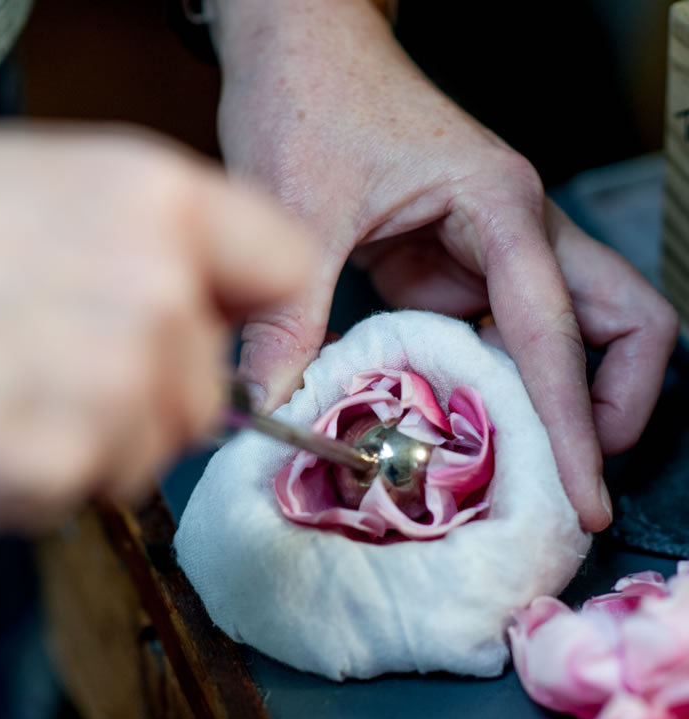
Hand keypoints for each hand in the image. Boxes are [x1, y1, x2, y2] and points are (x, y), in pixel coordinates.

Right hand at [0, 125, 315, 533]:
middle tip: (44, 365)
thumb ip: (141, 253)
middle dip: (143, 398)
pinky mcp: (48, 466)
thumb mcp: (38, 194)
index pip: (284, 268)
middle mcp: (154, 288)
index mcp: (155, 198)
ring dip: (78, 444)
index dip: (249, 312)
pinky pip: (74, 498)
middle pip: (209, 389)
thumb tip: (193, 315)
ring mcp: (108, 384)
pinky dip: (20, 486)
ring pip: (144, 454)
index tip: (220, 334)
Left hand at [210, 0, 678, 531]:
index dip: (578, 426)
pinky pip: (508, 336)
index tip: (586, 496)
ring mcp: (494, 250)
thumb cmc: (309, 102)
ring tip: (521, 469)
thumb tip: (269, 410)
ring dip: (562, 401)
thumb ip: (290, 322)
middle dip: (613, 405)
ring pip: (577, 333)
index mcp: (500, 209)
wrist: (299, 48)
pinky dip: (502, 385)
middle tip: (573, 476)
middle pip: (623, 323)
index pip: (560, 335)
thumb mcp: (301, 216)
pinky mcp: (459, 265)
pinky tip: (467, 425)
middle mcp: (518, 230)